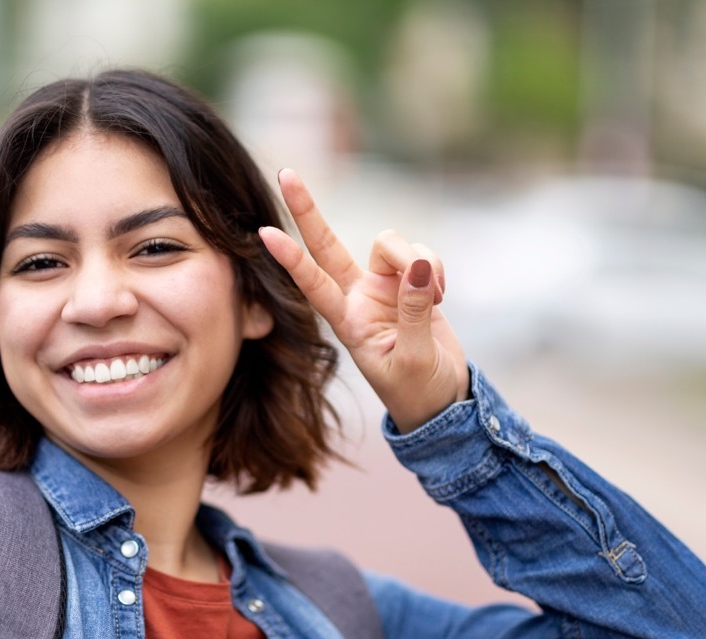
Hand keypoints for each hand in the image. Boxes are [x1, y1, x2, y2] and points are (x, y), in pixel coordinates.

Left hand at [258, 169, 469, 433]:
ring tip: (436, 298)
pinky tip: (442, 296)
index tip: (263, 233)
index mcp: (346, 321)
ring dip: (418, 260)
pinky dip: (437, 270)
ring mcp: (382, 285)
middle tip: (286, 174)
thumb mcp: (413, 358)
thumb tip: (420, 268)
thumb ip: (415, 312)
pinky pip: (422, 254)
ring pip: (392, 244)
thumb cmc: (417, 388)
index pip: (312, 284)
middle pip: (327, 244)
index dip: (290, 259)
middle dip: (307, 210)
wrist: (441, 397)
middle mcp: (357, 296)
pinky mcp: (410, 279)